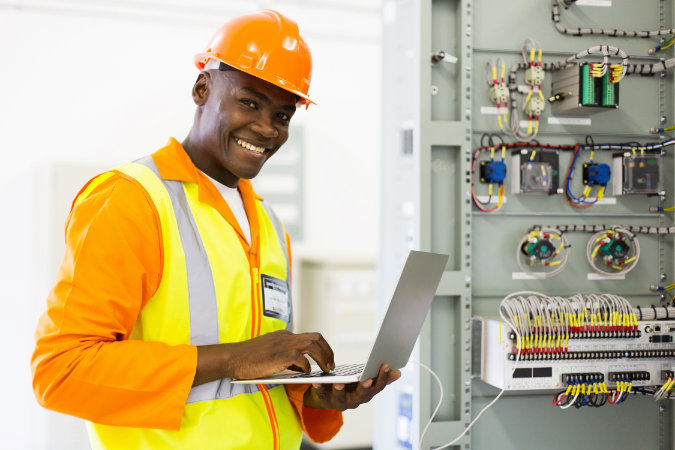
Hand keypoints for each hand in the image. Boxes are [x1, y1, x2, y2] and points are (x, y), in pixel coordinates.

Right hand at [192, 330, 334, 385]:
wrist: (232, 357)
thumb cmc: (248, 359)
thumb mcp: (269, 352)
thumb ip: (284, 355)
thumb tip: (300, 367)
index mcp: (284, 335)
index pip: (309, 336)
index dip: (321, 347)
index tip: (326, 359)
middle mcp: (286, 337)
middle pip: (316, 337)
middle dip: (328, 350)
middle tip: (331, 364)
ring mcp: (282, 344)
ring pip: (312, 344)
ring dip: (322, 357)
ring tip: (326, 369)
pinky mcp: (278, 355)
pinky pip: (300, 358)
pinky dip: (306, 366)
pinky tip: (306, 373)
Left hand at [302, 364, 400, 410]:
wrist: (327, 396)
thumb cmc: (348, 385)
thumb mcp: (364, 381)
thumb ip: (379, 377)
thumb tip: (398, 372)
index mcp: (366, 394)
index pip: (378, 387)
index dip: (383, 377)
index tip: (386, 365)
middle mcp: (355, 401)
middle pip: (362, 395)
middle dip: (365, 387)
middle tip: (367, 379)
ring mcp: (340, 403)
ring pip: (341, 399)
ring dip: (340, 391)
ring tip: (339, 383)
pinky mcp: (325, 401)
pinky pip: (322, 395)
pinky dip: (320, 389)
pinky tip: (317, 381)